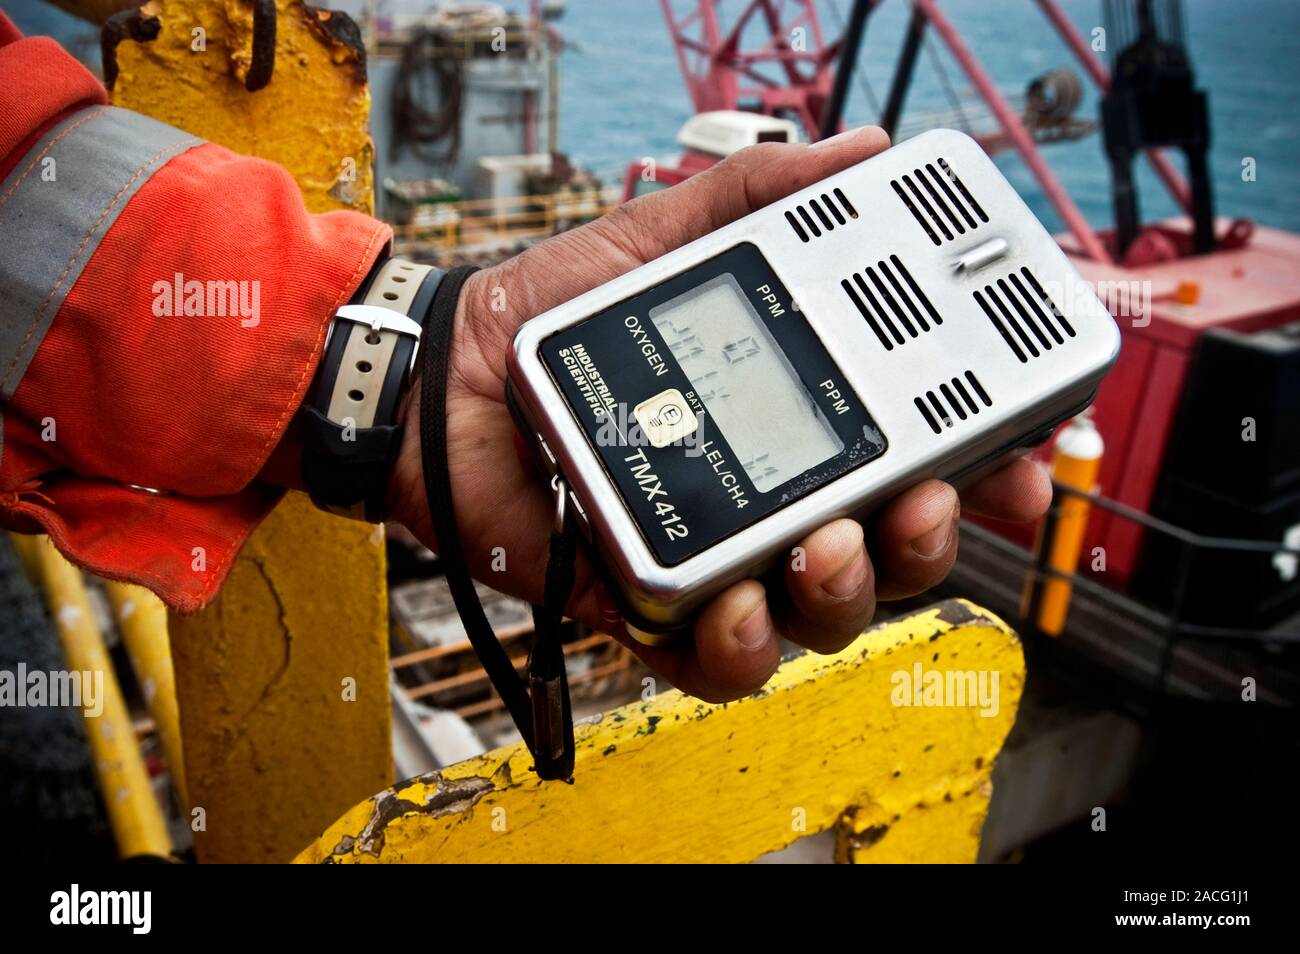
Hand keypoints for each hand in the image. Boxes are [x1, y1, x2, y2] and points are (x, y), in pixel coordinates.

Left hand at [388, 126, 1050, 702]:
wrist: (447, 377)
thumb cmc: (554, 313)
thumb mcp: (664, 236)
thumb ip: (757, 194)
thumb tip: (860, 150)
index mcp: (794, 415)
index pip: (920, 452)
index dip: (989, 467)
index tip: (1031, 458)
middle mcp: (773, 494)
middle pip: (893, 551)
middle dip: (931, 537)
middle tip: (922, 496)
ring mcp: (719, 557)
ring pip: (824, 614)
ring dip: (847, 591)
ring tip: (824, 540)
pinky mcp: (653, 607)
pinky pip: (723, 662)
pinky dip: (746, 646)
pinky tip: (740, 599)